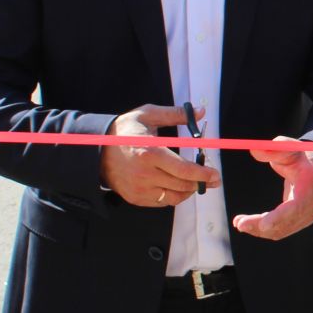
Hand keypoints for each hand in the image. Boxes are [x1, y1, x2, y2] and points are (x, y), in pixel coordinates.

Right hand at [99, 105, 220, 207]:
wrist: (96, 149)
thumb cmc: (125, 130)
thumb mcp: (148, 115)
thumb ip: (176, 114)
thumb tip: (200, 111)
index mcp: (150, 153)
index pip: (184, 169)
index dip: (203, 174)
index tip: (216, 174)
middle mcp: (144, 174)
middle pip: (182, 185)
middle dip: (202, 183)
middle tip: (214, 179)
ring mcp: (139, 189)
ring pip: (174, 196)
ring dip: (189, 191)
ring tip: (197, 183)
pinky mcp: (135, 198)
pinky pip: (162, 202)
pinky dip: (174, 196)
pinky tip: (178, 186)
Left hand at [231, 138, 312, 239]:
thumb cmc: (303, 157)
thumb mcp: (290, 148)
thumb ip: (274, 149)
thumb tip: (254, 149)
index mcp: (312, 187)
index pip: (297, 206)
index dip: (280, 217)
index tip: (263, 223)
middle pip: (287, 222)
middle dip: (262, 225)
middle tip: (240, 223)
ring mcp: (307, 217)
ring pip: (282, 230)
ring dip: (259, 229)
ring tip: (238, 222)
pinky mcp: (299, 222)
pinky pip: (281, 231)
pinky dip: (263, 230)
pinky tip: (248, 224)